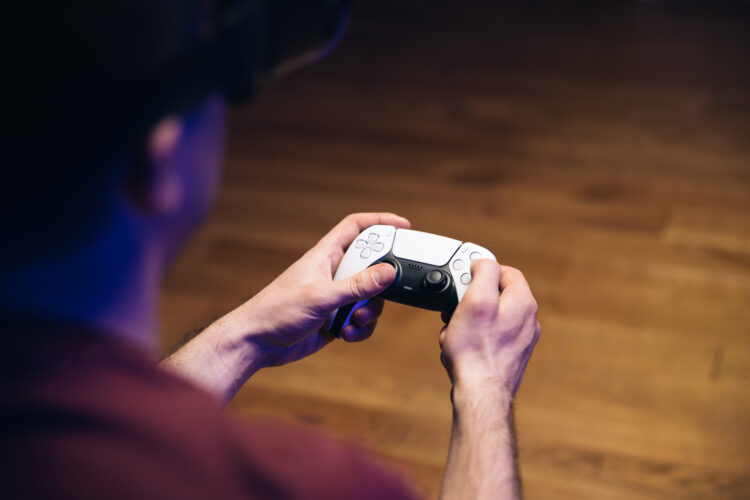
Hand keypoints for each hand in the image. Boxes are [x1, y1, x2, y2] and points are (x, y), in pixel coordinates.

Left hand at [222, 213, 410, 367]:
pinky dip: (360, 328)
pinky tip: (345, 334)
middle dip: (381, 282)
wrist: (256, 343)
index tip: (404, 226)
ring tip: (354, 320)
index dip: (380, 221)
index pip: (356, 227)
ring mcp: (335, 297)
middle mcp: (332, 273)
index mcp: (325, 256)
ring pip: (369, 297)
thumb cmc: (277, 310)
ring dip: (369, 311)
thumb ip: (357, 285)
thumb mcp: (322, 296)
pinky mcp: (335, 319)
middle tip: (385, 291)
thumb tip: (388, 272)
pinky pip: (361, 319)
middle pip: (371, 265)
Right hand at [439, 261, 539, 395]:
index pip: (505, 271)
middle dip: (470, 300)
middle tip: (455, 308)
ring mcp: (520, 340)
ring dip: (467, 321)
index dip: (481, 271)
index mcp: (524, 302)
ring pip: (488, 318)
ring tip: (454, 332)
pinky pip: (487, 337)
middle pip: (495, 295)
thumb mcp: (476, 299)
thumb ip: (484, 273)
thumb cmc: (475, 350)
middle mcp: (527, 320)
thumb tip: (485, 262)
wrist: (480, 394)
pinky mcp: (510, 356)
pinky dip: (471, 339)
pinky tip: (458, 349)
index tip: (464, 279)